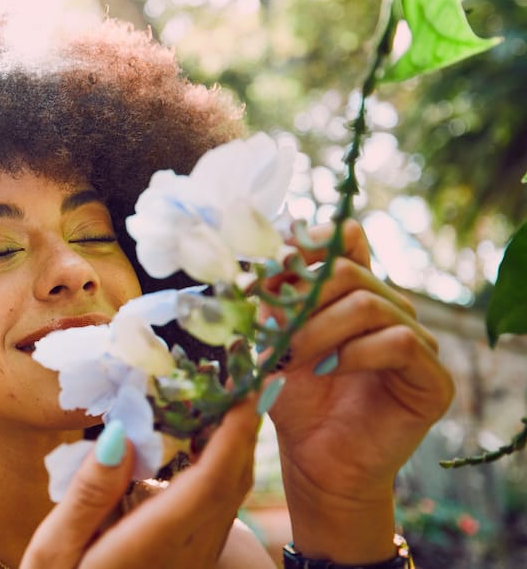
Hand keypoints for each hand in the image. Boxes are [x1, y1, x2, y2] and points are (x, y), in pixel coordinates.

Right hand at [22, 399, 261, 568]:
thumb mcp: (56, 551)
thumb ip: (88, 494)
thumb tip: (119, 435)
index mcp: (153, 543)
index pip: (209, 481)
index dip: (232, 433)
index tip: (242, 387)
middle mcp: (187, 551)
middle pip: (231, 482)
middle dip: (243, 426)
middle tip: (242, 373)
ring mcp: (194, 558)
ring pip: (231, 495)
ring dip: (236, 443)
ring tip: (226, 394)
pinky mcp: (191, 560)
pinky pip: (219, 506)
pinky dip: (222, 465)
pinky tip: (204, 440)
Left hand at [266, 219, 454, 561]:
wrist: (314, 460)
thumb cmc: (294, 399)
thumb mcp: (274, 343)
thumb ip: (274, 305)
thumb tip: (266, 268)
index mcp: (354, 293)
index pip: (347, 240)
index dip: (313, 241)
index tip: (277, 260)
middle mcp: (390, 309)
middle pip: (349, 271)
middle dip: (304, 297)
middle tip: (276, 331)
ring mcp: (417, 342)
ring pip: (371, 305)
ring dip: (320, 329)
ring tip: (292, 358)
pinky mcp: (433, 379)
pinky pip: (402, 342)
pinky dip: (357, 352)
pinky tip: (329, 370)